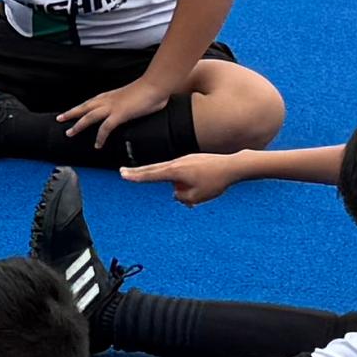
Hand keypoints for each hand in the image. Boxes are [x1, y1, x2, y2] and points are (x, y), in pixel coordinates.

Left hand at [59, 76, 178, 150]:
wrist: (156, 85)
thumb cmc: (150, 90)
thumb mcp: (134, 96)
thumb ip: (128, 102)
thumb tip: (130, 108)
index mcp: (110, 95)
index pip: (91, 102)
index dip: (81, 107)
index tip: (73, 111)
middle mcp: (108, 100)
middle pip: (84, 107)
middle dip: (71, 113)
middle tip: (59, 118)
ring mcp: (112, 107)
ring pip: (88, 117)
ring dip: (77, 125)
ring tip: (69, 133)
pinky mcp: (119, 114)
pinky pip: (105, 128)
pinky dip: (100, 137)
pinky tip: (97, 145)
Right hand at [126, 151, 241, 202]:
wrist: (233, 166)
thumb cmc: (215, 181)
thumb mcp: (196, 197)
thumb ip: (181, 197)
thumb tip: (177, 193)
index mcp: (175, 171)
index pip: (150, 175)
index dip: (135, 176)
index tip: (122, 175)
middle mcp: (178, 163)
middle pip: (155, 169)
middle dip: (140, 173)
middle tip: (123, 172)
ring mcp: (186, 160)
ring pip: (174, 175)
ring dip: (180, 186)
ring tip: (204, 191)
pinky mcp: (194, 160)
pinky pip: (185, 173)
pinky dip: (189, 182)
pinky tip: (206, 186)